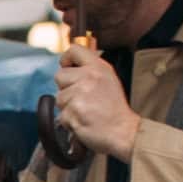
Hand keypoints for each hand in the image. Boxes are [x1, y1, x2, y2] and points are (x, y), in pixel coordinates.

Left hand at [54, 42, 139, 161]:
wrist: (123, 131)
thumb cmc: (114, 109)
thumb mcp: (108, 80)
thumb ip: (89, 70)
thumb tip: (69, 64)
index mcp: (98, 67)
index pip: (74, 50)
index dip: (67, 59)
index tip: (68, 67)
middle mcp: (89, 77)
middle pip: (59, 76)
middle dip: (66, 88)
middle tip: (83, 98)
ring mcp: (80, 94)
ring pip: (59, 97)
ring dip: (68, 106)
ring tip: (86, 110)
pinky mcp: (73, 111)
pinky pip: (61, 115)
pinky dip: (70, 121)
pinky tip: (84, 120)